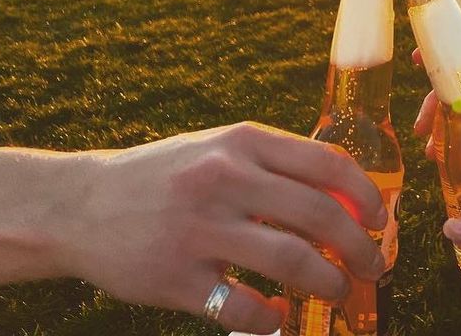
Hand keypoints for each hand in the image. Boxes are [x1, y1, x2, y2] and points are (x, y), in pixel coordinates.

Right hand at [58, 122, 387, 334]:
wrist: (81, 205)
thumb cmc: (167, 175)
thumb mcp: (221, 149)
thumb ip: (276, 164)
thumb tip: (347, 193)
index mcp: (242, 142)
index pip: (326, 163)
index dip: (365, 194)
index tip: (380, 219)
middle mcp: (223, 178)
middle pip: (318, 214)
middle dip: (359, 246)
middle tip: (375, 266)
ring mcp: (198, 229)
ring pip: (290, 261)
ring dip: (328, 283)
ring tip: (340, 292)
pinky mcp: (175, 277)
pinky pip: (243, 307)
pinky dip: (272, 318)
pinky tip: (278, 316)